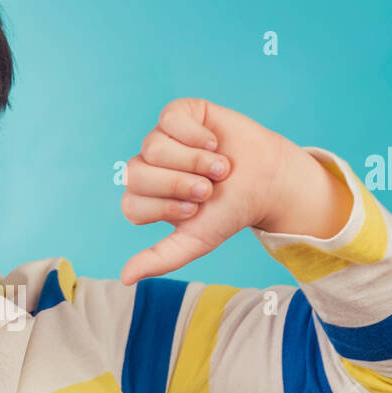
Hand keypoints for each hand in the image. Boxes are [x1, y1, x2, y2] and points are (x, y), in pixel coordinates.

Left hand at [119, 98, 305, 284]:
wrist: (267, 181)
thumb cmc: (229, 211)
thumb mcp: (197, 240)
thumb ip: (160, 258)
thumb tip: (125, 278)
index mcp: (145, 198)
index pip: (131, 204)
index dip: (165, 207)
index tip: (195, 210)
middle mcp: (148, 167)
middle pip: (136, 173)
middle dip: (177, 184)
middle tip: (207, 190)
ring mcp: (161, 138)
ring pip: (153, 147)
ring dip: (193, 161)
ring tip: (219, 168)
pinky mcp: (178, 114)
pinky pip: (169, 119)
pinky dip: (195, 135)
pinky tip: (213, 143)